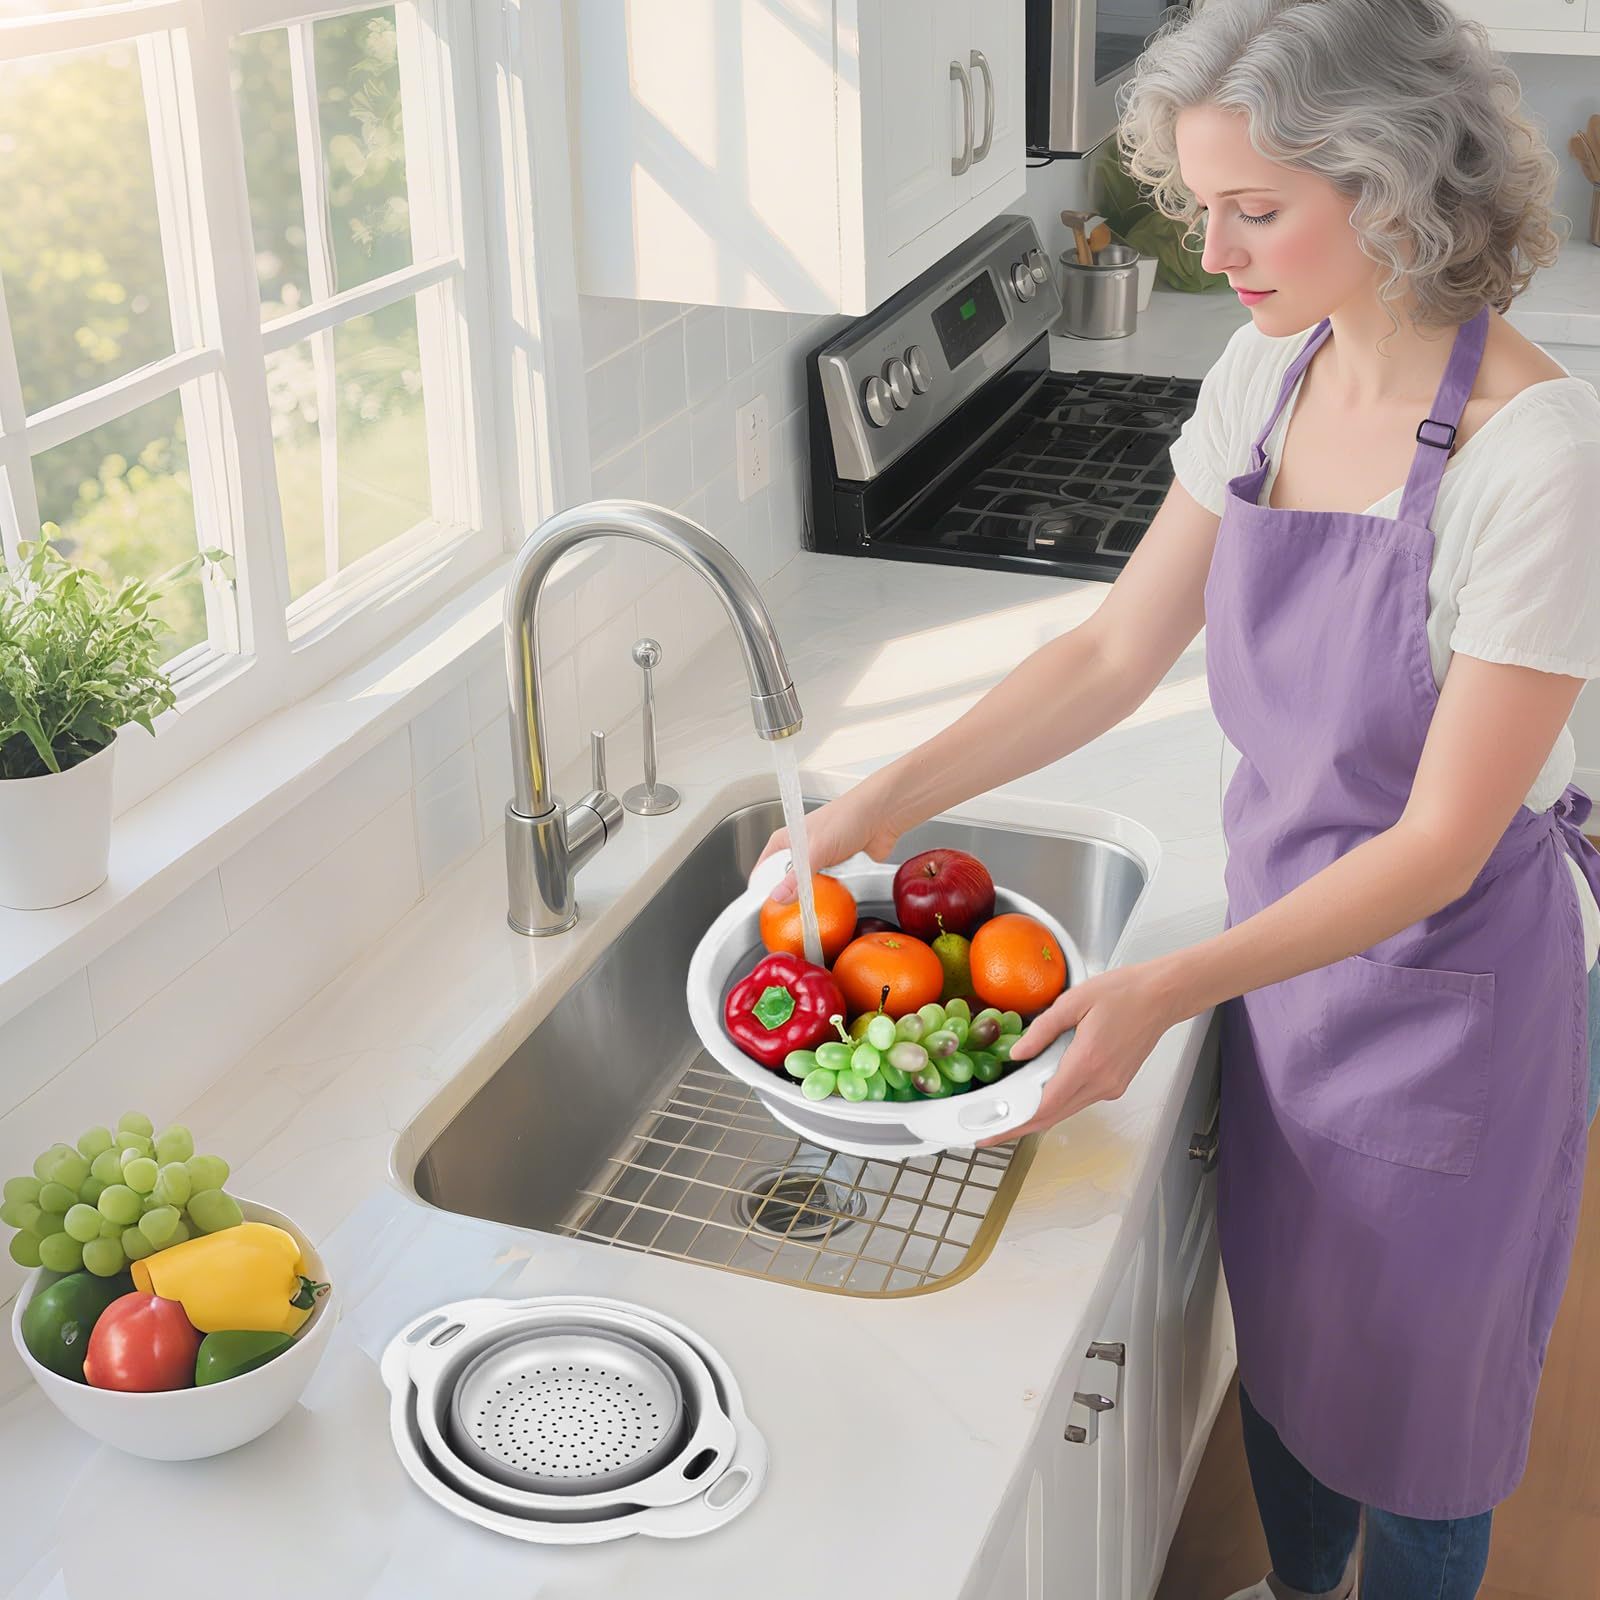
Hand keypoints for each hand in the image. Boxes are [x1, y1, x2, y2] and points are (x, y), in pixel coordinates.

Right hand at [753, 775, 904, 901]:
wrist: (882, 817)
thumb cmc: (847, 817)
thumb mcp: (815, 849)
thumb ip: (796, 877)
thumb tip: (779, 897)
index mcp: (785, 840)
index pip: (764, 870)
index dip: (762, 889)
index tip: (766, 908)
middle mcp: (799, 849)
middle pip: (784, 882)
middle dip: (788, 897)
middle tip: (789, 913)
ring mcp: (818, 859)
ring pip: (806, 886)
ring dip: (810, 895)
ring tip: (809, 907)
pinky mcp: (836, 868)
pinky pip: (826, 888)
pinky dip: (828, 894)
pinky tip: (829, 899)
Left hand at [974, 962, 1176, 1146]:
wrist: (1162, 996)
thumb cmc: (1124, 992)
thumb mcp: (1074, 1001)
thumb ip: (1042, 1030)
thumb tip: (1017, 1053)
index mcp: (1087, 1062)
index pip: (1044, 1105)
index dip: (1014, 1123)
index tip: (991, 1133)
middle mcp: (1101, 1082)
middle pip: (1052, 1116)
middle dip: (1018, 1127)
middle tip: (988, 1133)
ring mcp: (1111, 1087)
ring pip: (1066, 1110)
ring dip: (1037, 1115)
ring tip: (1007, 1113)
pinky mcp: (1116, 1085)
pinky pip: (1080, 1100)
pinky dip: (1057, 1101)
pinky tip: (1040, 1092)